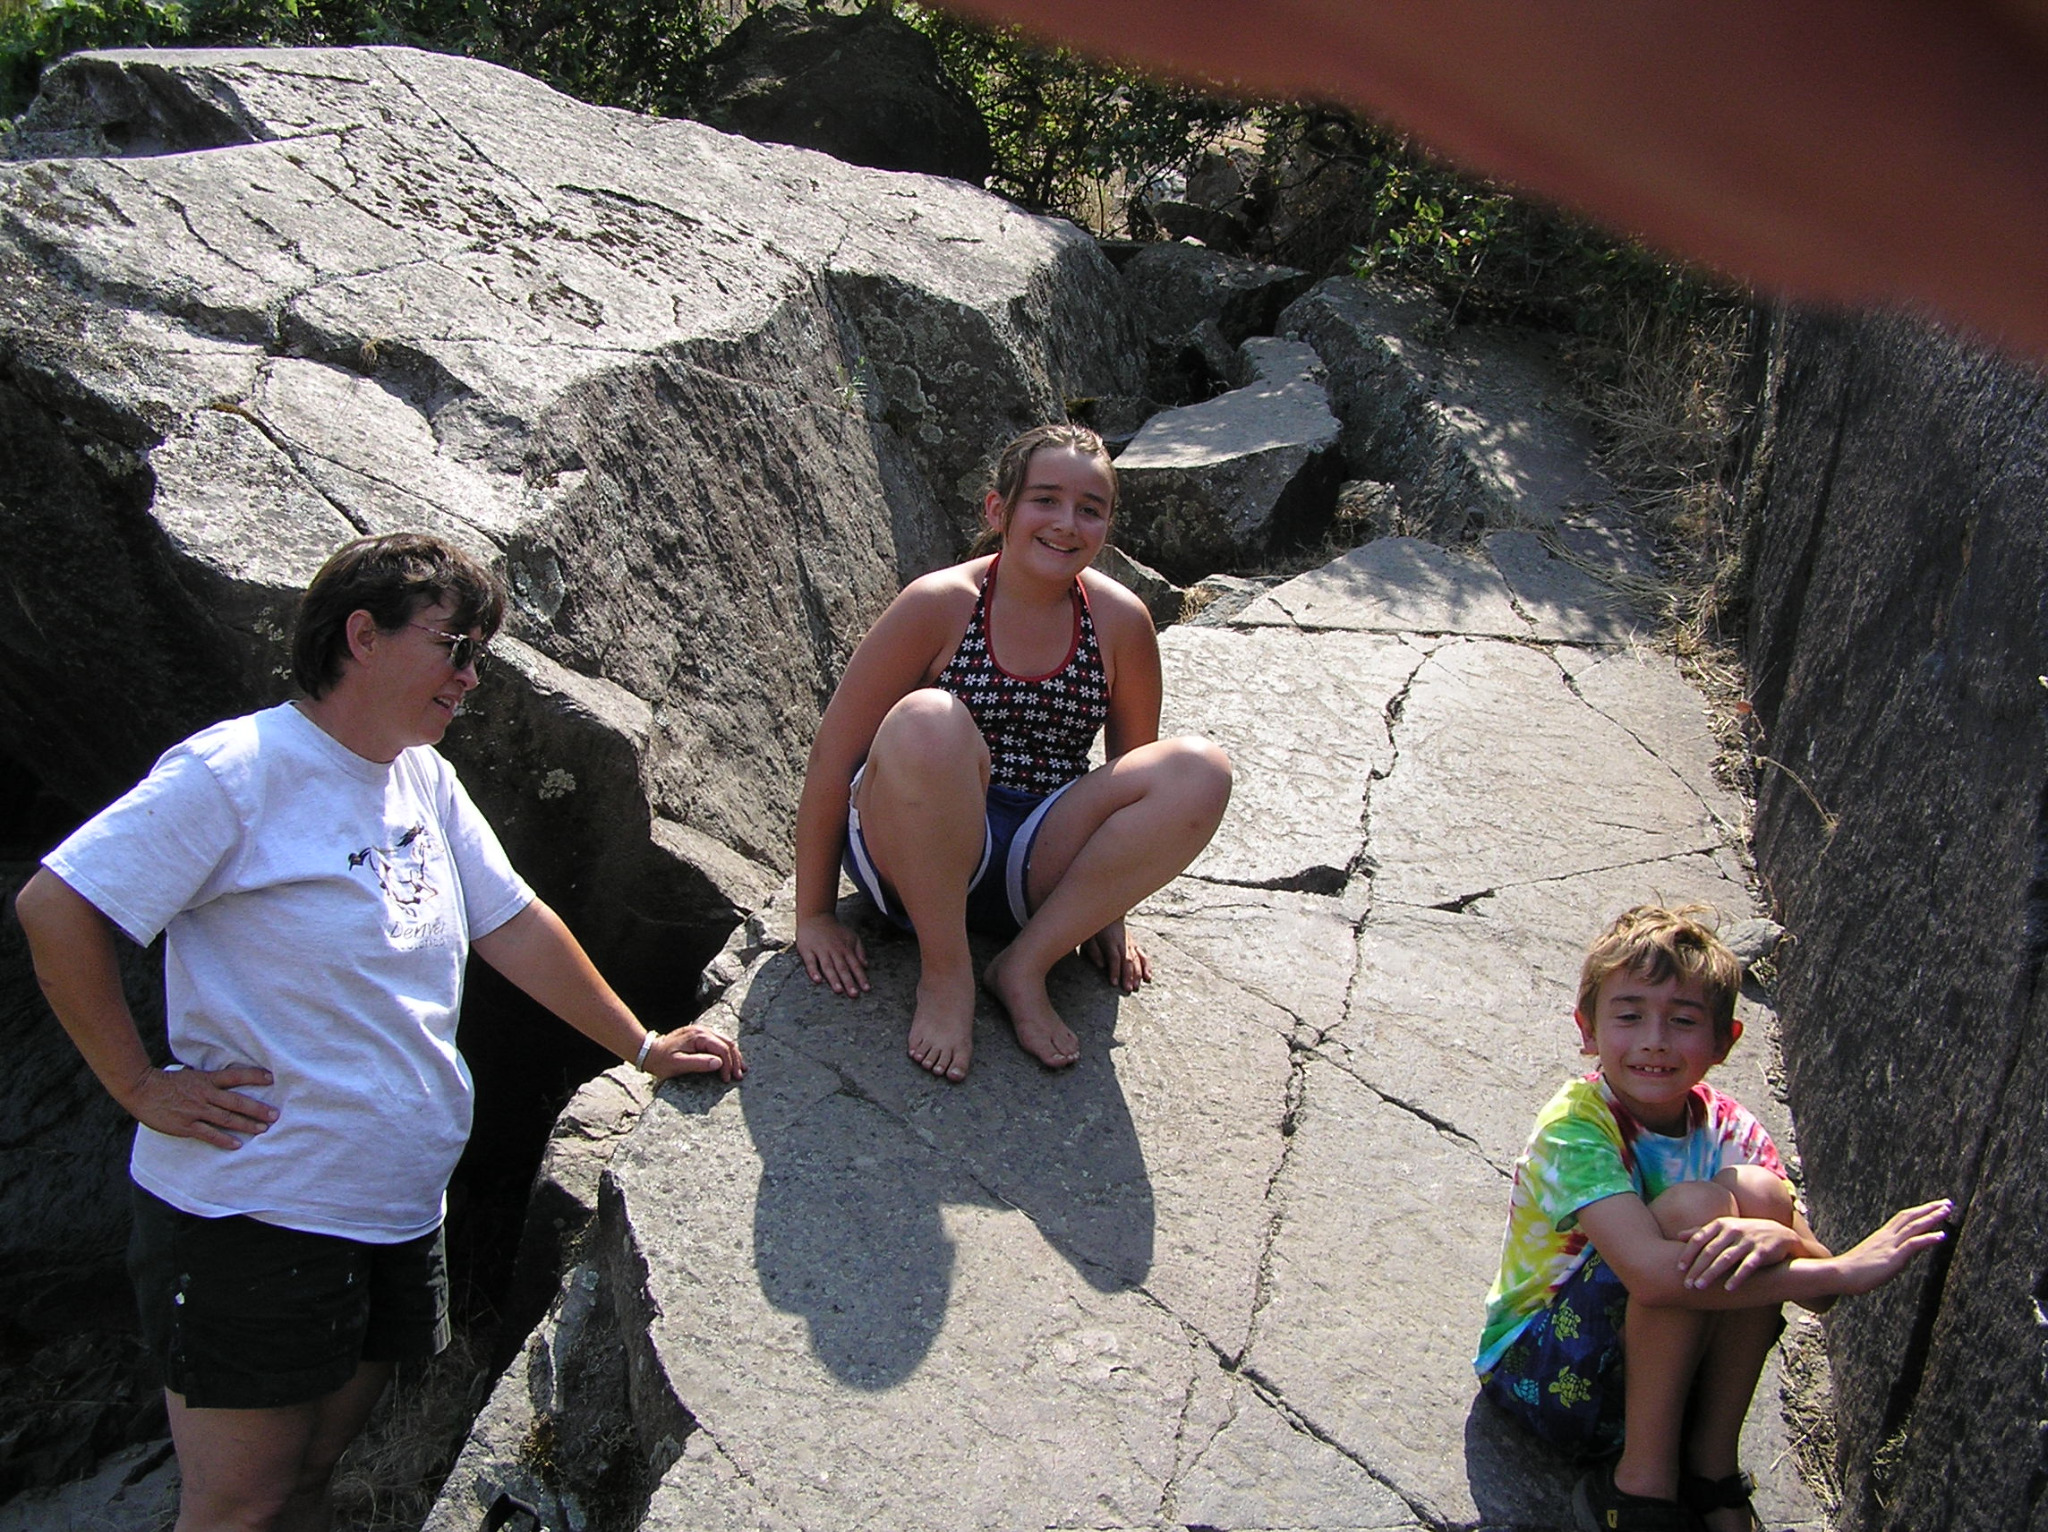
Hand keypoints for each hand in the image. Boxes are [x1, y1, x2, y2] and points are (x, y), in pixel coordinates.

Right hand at [123, 1063, 276, 1150]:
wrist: (141, 1090)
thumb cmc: (167, 1082)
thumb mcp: (191, 1074)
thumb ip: (208, 1079)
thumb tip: (226, 1078)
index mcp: (206, 1080)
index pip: (235, 1076)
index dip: (253, 1076)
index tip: (271, 1078)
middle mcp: (205, 1094)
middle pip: (237, 1101)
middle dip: (257, 1108)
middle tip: (275, 1115)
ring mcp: (196, 1110)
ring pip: (226, 1118)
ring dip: (246, 1124)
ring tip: (263, 1129)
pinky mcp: (186, 1125)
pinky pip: (208, 1134)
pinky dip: (223, 1139)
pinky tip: (237, 1145)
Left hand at [642, 1025, 745, 1081]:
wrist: (648, 1051)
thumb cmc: (661, 1060)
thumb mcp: (677, 1064)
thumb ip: (699, 1063)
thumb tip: (719, 1063)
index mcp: (699, 1036)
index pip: (722, 1049)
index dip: (728, 1065)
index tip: (727, 1080)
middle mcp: (702, 1030)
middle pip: (727, 1043)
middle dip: (735, 1061)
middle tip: (739, 1076)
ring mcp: (702, 1032)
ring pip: (725, 1042)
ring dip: (734, 1056)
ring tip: (740, 1070)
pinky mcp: (700, 1036)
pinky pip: (719, 1042)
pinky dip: (727, 1052)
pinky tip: (730, 1061)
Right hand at [796, 913, 868, 995]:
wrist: (815, 916)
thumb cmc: (835, 930)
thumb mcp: (851, 936)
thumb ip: (859, 951)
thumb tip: (866, 965)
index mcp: (845, 949)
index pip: (855, 965)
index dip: (861, 977)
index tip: (866, 989)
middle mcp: (834, 950)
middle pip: (842, 968)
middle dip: (849, 982)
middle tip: (854, 994)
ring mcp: (820, 950)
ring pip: (828, 966)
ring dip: (833, 979)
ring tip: (839, 990)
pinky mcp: (807, 950)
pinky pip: (810, 962)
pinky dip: (813, 971)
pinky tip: (817, 980)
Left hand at [1081, 918, 1150, 993]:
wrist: (1110, 913)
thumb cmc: (1097, 928)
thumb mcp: (1089, 937)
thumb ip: (1094, 951)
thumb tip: (1101, 965)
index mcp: (1110, 942)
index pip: (1114, 959)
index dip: (1115, 971)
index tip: (1114, 983)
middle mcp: (1122, 944)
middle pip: (1127, 961)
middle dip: (1128, 976)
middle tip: (1128, 989)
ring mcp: (1130, 944)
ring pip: (1136, 960)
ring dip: (1138, 974)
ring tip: (1137, 986)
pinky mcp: (1135, 945)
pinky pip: (1143, 956)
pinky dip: (1146, 967)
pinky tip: (1148, 977)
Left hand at [1680, 1215, 1803, 1290]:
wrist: (1781, 1235)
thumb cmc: (1745, 1233)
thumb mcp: (1724, 1228)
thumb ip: (1702, 1232)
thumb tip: (1678, 1235)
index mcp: (1721, 1224)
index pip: (1699, 1239)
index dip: (1688, 1254)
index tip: (1679, 1268)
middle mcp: (1733, 1230)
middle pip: (1710, 1251)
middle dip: (1697, 1268)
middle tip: (1687, 1284)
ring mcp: (1748, 1241)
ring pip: (1726, 1259)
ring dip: (1711, 1273)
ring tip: (1700, 1286)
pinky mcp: (1762, 1252)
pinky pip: (1748, 1266)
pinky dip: (1738, 1277)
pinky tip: (1728, 1288)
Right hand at [1834, 1198, 1953, 1294]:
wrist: (1840, 1274)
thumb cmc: (1851, 1270)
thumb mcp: (1870, 1257)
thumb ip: (1882, 1253)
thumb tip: (1890, 1257)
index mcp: (1882, 1236)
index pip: (1902, 1218)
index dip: (1919, 1210)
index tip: (1933, 1205)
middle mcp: (1887, 1237)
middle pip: (1910, 1217)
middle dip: (1929, 1209)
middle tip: (1947, 1202)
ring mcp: (1890, 1245)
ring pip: (1914, 1226)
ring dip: (1932, 1217)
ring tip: (1946, 1210)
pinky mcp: (1893, 1257)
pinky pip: (1913, 1244)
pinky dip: (1928, 1238)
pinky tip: (1942, 1235)